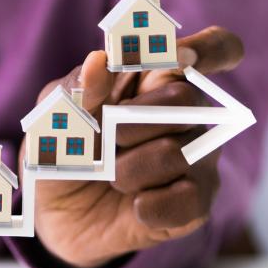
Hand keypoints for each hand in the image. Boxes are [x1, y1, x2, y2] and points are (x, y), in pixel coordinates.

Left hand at [25, 26, 245, 267]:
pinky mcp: (197, 203)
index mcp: (156, 80)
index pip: (212, 50)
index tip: (185, 57)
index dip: (211, 47)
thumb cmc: (65, 156)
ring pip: (179, 152)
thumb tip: (99, 60)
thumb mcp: (55, 119)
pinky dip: (150, 205)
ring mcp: (198, 158)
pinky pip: (188, 198)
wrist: (61, 220)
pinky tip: (135, 206)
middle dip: (135, 122)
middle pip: (187, 99)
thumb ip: (77, 90)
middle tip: (109, 141)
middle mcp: (187, 115)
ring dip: (130, 171)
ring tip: (114, 181)